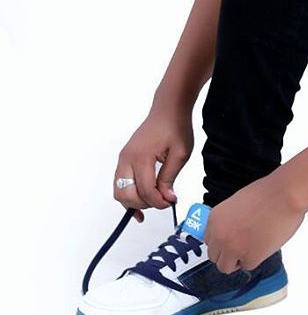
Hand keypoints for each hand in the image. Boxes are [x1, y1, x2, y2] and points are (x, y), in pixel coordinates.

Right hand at [113, 105, 193, 221]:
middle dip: (145, 203)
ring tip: (153, 202)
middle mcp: (127, 158)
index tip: (171, 202)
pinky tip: (139, 204)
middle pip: (126, 194)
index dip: (158, 201)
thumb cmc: (175, 127)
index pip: (145, 190)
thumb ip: (169, 178)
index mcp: (141, 156)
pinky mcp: (125, 159)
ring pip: (119, 191)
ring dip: (134, 202)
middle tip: (163, 201)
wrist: (168, 110)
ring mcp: (123, 158)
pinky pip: (120, 183)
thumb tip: (166, 198)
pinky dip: (128, 195)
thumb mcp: (180, 153)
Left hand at [204, 171, 306, 272]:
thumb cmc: (267, 194)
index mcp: (214, 219)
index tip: (230, 240)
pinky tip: (264, 243)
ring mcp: (233, 249)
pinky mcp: (249, 258)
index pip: (209, 241)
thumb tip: (228, 233)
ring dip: (238, 260)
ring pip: (226, 267)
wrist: (284, 195)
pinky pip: (248, 265)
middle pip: (215, 257)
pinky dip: (256, 258)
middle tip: (243, 244)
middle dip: (228, 253)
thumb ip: (227, 220)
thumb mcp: (237, 204)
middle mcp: (220, 236)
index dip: (221, 241)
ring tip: (252, 246)